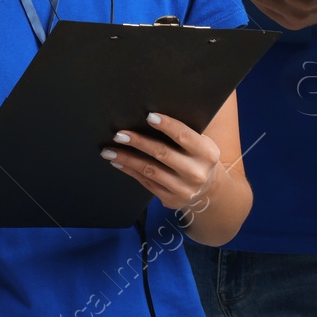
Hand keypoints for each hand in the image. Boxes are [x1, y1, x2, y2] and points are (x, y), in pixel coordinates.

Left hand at [101, 112, 222, 223]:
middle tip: (119, 135)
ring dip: (127, 159)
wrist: (207, 189)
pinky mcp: (171, 200)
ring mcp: (183, 189)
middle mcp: (196, 172)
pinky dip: (130, 171)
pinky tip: (118, 162)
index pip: (184, 136)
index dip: (167, 125)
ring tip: (109, 151)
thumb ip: (182, 134)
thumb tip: (149, 118)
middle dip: (138, 142)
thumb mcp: (199, 144)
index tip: (149, 116)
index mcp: (206, 153)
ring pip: (150, 170)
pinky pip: (146, 183)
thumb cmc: (197, 157)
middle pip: (162, 153)